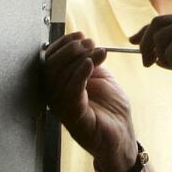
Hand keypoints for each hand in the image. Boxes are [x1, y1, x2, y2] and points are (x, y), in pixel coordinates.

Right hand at [41, 32, 138, 171]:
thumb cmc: (111, 111)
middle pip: (50, 66)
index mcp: (59, 87)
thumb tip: (84, 43)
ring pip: (60, 77)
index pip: (50, 60)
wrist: (122, 136)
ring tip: (97, 52)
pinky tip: (91, 63)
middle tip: (89, 43)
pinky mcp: (73, 116)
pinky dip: (80, 74)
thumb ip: (88, 63)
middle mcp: (55, 97)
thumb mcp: (100, 79)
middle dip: (70, 50)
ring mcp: (62, 108)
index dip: (62, 44)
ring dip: (79, 59)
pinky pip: (71, 91)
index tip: (80, 35)